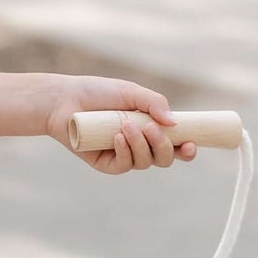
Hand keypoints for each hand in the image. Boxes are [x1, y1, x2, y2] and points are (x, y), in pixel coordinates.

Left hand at [44, 76, 196, 173]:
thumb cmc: (98, 93)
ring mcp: (124, 155)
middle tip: (151, 129)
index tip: (192, 143)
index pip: (176, 144)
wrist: (65, 100)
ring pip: (146, 162)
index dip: (187, 149)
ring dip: (141, 146)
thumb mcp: (130, 92)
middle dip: (164, 146)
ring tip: (126, 126)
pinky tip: (116, 138)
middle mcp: (140, 144)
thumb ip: (154, 103)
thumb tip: (174, 122)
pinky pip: (124, 166)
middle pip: (165, 158)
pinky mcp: (106, 164)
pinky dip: (124, 152)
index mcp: (151, 128)